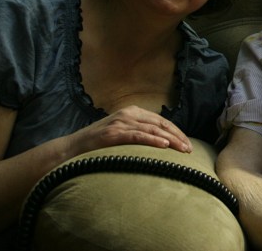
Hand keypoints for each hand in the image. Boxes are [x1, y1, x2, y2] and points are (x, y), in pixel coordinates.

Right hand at [64, 105, 192, 157]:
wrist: (71, 149)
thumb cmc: (99, 144)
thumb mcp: (121, 134)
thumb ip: (138, 133)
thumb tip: (162, 143)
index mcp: (132, 112)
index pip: (161, 121)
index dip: (176, 132)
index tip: (188, 144)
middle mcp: (128, 114)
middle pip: (160, 123)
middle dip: (177, 136)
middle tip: (190, 149)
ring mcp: (120, 122)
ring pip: (152, 129)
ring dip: (170, 139)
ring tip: (182, 149)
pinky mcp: (113, 133)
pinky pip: (137, 136)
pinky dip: (152, 140)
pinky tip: (164, 145)